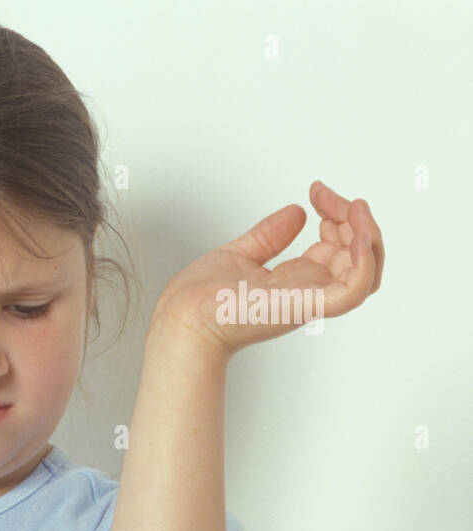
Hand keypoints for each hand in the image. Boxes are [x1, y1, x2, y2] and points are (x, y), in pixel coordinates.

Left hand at [149, 181, 384, 355]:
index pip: (338, 247)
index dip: (337, 214)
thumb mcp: (240, 254)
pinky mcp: (307, 305)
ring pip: (367, 270)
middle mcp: (307, 290)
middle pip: (358, 254)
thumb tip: (296, 212)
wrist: (181, 318)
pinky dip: (365, 262)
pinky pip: (355, 289)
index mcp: (295, 280)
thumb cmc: (199, 299)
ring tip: (352, 208)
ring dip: (369, 234)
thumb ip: (270, 236)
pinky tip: (355, 236)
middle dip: (353, 217)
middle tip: (327, 196)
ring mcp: (309, 298)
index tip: (316, 192)